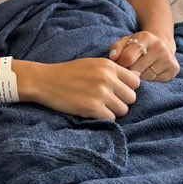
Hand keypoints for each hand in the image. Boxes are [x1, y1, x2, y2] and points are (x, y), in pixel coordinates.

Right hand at [23, 58, 139, 120]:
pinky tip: (92, 112)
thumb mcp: (93, 64)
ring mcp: (100, 93)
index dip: (127, 89)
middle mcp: (107, 78)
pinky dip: (103, 118)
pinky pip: (111, 119)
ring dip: (112, 111)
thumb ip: (114, 71)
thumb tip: (138, 77)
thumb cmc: (69, 73)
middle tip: (106, 102)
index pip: (135, 82)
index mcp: (108, 66)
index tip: (116, 92)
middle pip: (131, 98)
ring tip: (98, 107)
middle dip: (121, 102)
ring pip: (123, 110)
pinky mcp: (92, 108)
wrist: (44, 81)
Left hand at [108, 31, 179, 82]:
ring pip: (146, 78)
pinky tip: (151, 71)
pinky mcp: (174, 68)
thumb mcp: (125, 42)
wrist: (161, 44)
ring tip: (141, 69)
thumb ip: (116, 48)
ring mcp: (168, 58)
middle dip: (131, 71)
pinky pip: (156, 82)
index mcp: (145, 37)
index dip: (121, 64)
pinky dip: (151, 80)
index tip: (122, 64)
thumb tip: (113, 58)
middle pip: (137, 70)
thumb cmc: (138, 45)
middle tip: (131, 67)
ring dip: (141, 77)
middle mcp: (159, 46)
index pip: (128, 58)